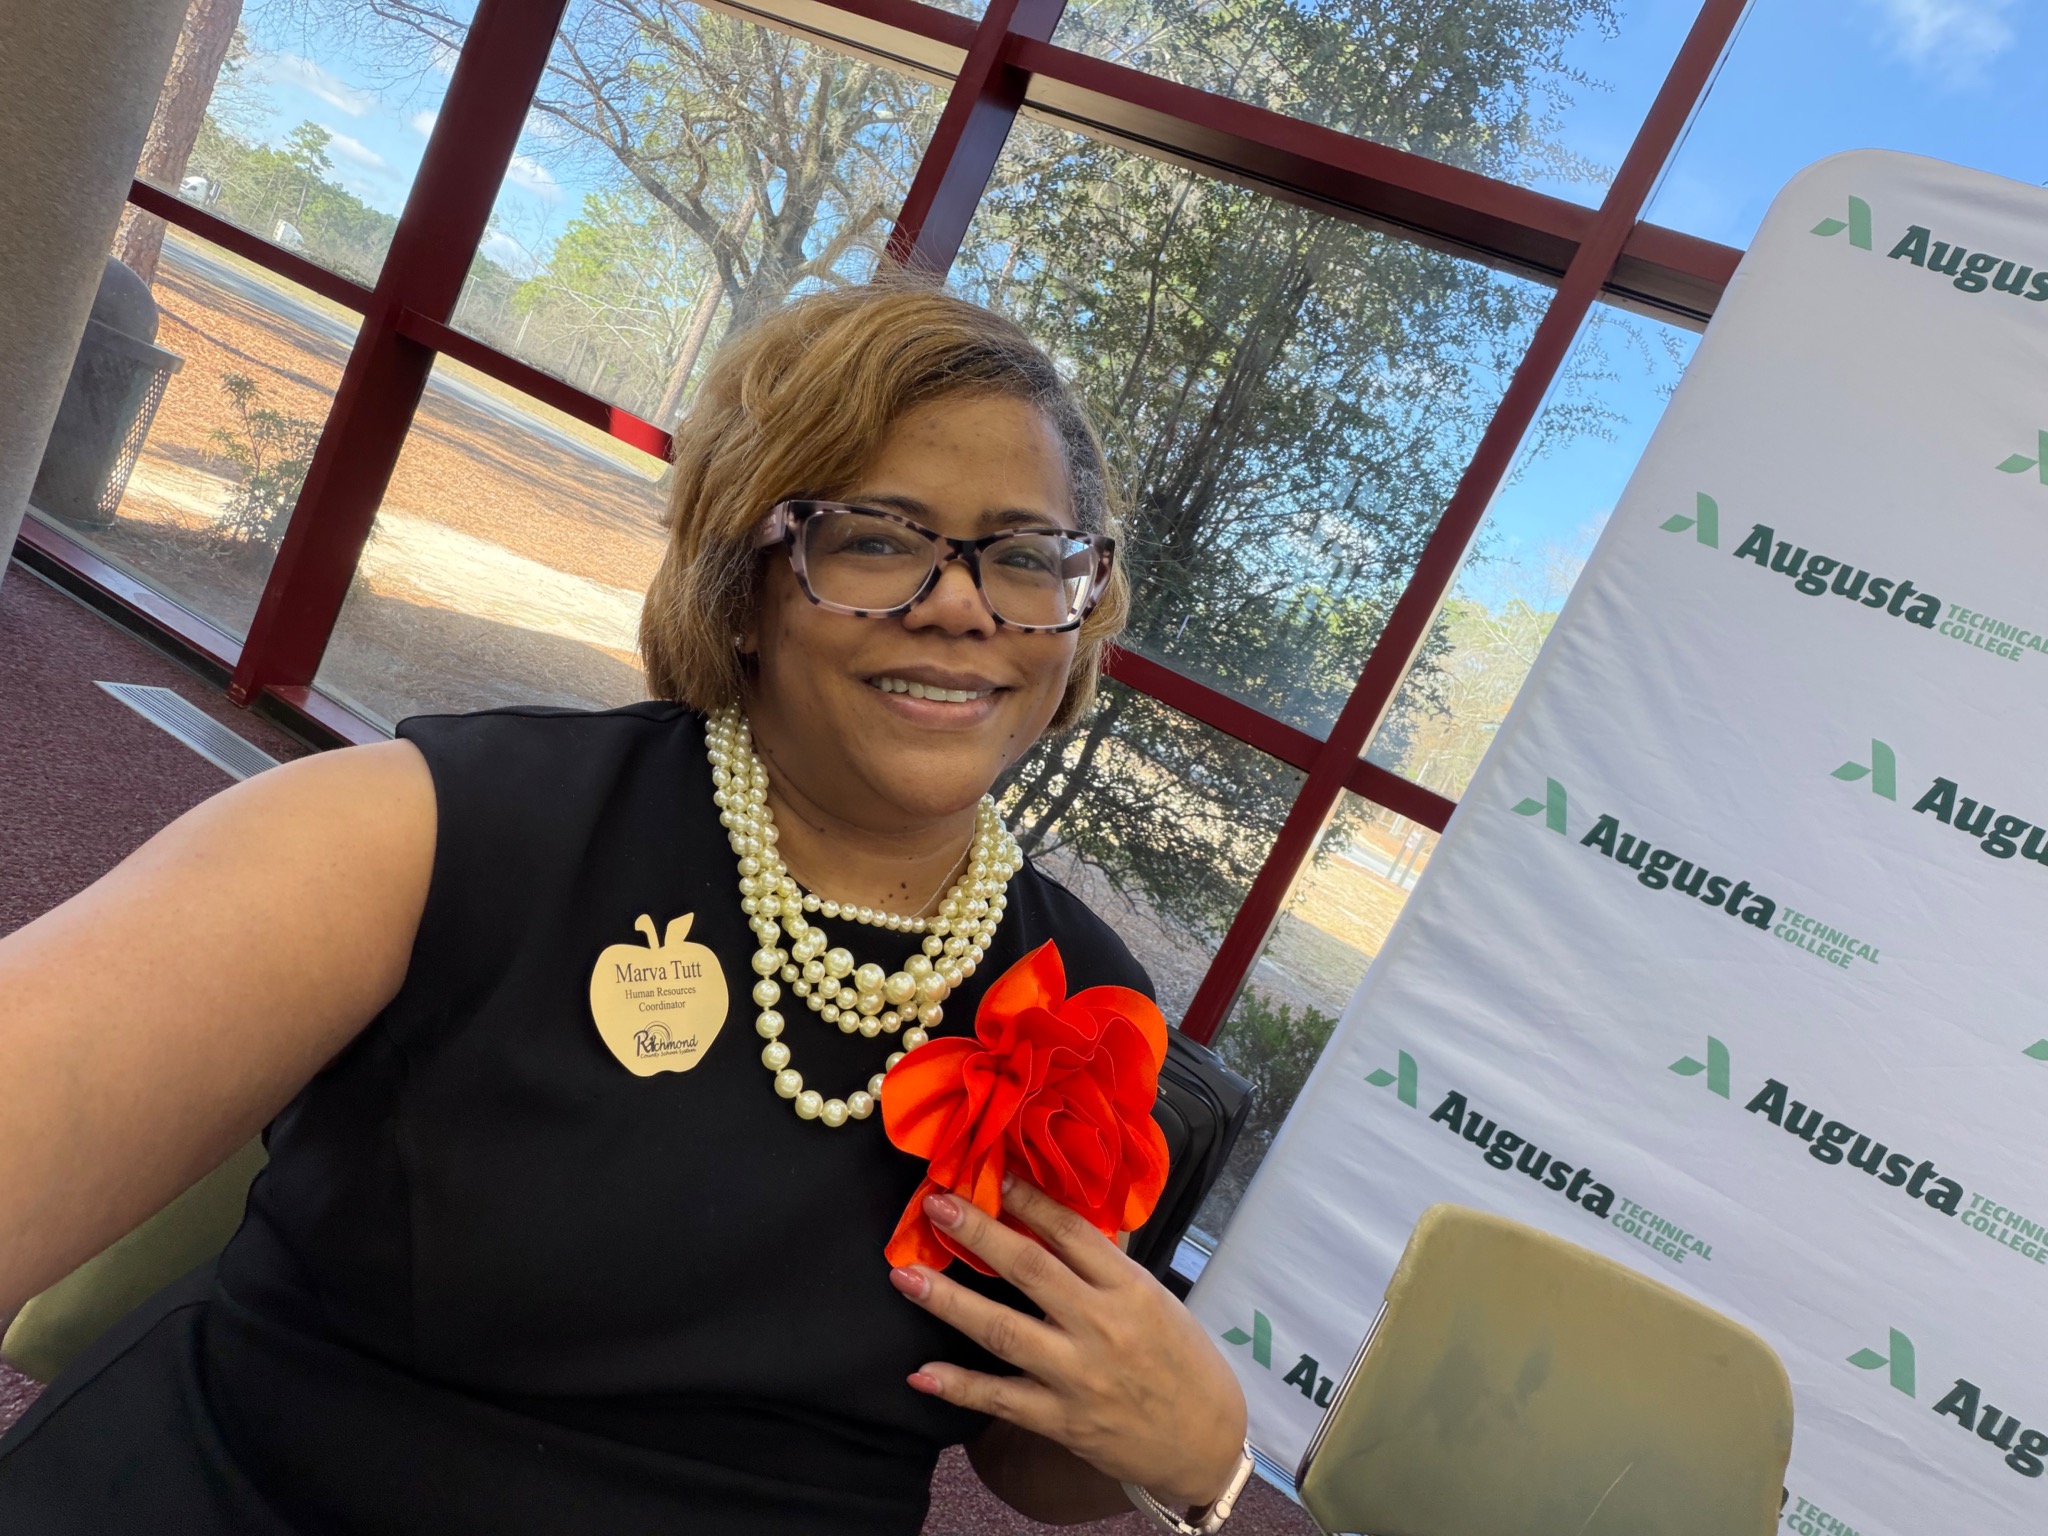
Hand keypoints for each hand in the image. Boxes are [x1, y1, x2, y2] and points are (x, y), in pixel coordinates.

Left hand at [888, 1175, 1247, 1508]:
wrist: (1203, 1441)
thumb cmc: (1181, 1359)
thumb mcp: (1155, 1298)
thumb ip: (1106, 1262)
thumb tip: (1056, 1213)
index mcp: (1130, 1288)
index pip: (1071, 1232)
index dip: (1028, 1200)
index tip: (992, 1175)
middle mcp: (1102, 1327)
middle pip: (1029, 1270)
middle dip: (977, 1233)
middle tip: (935, 1205)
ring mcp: (1078, 1376)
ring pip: (1003, 1331)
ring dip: (949, 1302)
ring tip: (906, 1276)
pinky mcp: (1062, 1420)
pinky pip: (1001, 1399)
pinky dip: (959, 1387)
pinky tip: (922, 1372)